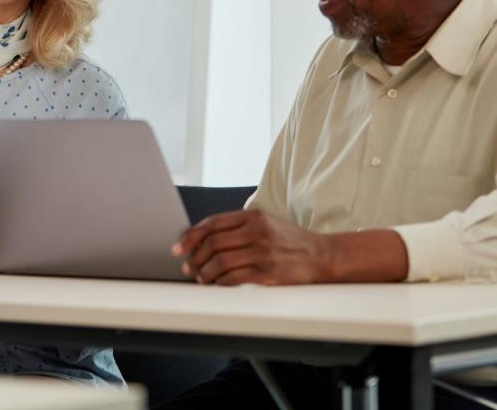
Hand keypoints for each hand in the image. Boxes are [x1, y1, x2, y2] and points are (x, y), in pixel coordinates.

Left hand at [172, 209, 335, 285]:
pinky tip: (216, 285)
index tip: (178, 248)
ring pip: (220, 262)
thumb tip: (202, 238)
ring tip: (201, 278)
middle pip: (213, 243)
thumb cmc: (289, 240)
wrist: (323, 256)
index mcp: (253, 216)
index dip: (190, 236)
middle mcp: (257, 231)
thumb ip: (238, 226)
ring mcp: (263, 252)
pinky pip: (235, 278)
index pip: (212, 224)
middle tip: (187, 267)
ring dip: (204, 272)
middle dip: (194, 257)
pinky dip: (220, 283)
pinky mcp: (268, 272)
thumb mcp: (266, 223)